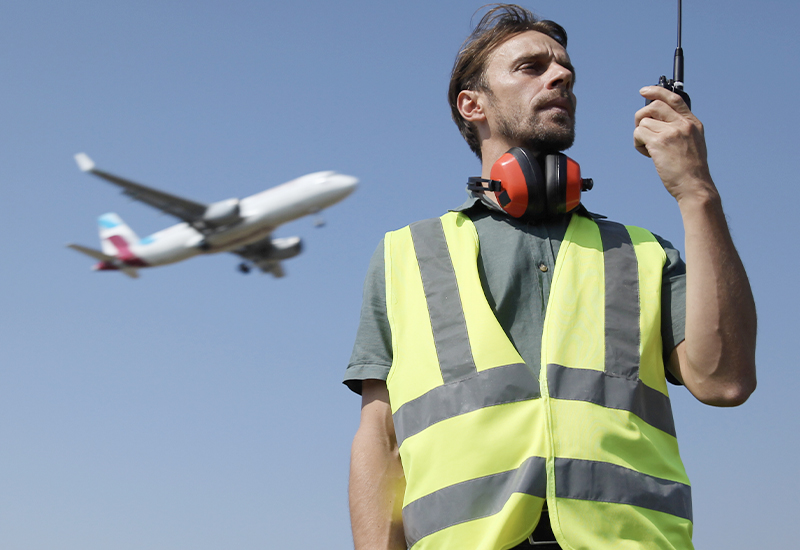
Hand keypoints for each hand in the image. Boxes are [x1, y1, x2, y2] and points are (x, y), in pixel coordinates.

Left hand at [634, 86, 712, 202]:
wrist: (694, 185)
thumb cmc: (691, 169)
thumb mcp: (693, 142)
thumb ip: (680, 128)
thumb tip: (657, 120)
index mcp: (692, 122)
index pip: (674, 98)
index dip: (657, 91)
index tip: (644, 91)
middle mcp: (683, 124)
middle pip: (653, 106)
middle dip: (641, 116)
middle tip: (642, 131)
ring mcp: (671, 132)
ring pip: (643, 123)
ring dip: (641, 137)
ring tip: (650, 150)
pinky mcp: (659, 142)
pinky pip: (638, 134)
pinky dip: (638, 144)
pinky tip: (648, 154)